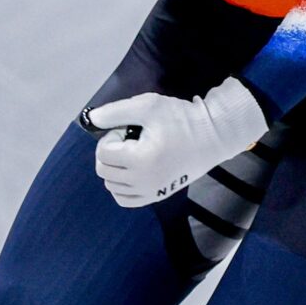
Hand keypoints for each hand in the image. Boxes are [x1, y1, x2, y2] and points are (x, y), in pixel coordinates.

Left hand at [84, 79, 268, 208]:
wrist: (213, 137)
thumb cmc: (182, 119)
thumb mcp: (148, 105)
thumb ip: (115, 111)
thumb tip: (91, 119)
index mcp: (140, 160)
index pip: (103, 153)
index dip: (112, 136)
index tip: (130, 128)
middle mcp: (143, 181)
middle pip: (103, 170)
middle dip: (111, 151)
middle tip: (132, 139)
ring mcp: (151, 192)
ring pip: (111, 185)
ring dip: (115, 167)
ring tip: (136, 153)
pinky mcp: (157, 196)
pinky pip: (124, 199)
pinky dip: (120, 186)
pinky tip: (131, 171)